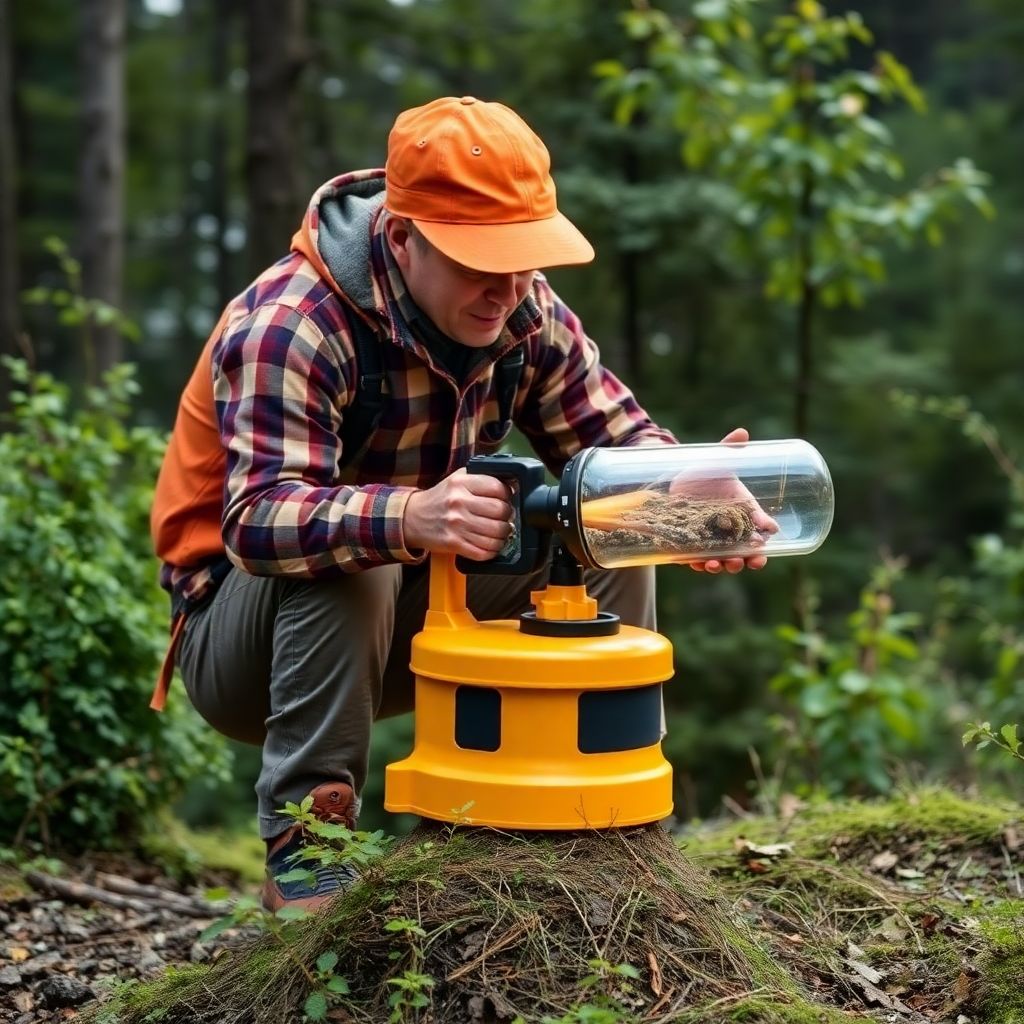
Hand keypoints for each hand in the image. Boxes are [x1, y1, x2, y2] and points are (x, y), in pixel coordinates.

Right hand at [403, 468, 513, 560]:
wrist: (412, 518)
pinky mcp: (454, 543)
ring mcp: (456, 525)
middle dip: (507, 516)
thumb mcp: (456, 479)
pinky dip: (492, 550)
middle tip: (504, 518)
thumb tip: (508, 486)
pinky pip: (484, 551)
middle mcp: (459, 503)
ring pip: (496, 533)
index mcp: (461, 483)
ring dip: (503, 536)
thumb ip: (479, 478)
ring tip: (500, 533)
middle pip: (500, 511)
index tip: (506, 499)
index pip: (497, 488)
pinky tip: (491, 545)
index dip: (507, 495)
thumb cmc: (438, 499)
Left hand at [681, 427, 776, 574]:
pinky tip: (695, 563)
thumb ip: (729, 449)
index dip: (762, 546)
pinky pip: (695, 558)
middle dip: (745, 561)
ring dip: (721, 565)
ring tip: (716, 565)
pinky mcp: (691, 543)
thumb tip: (741, 432)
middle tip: (743, 562)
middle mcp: (729, 531)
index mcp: (743, 514)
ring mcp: (711, 540)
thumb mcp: (717, 461)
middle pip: (742, 553)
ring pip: (720, 559)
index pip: (759, 535)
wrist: (678, 480)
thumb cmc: (706, 472)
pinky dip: (696, 563)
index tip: (762, 550)